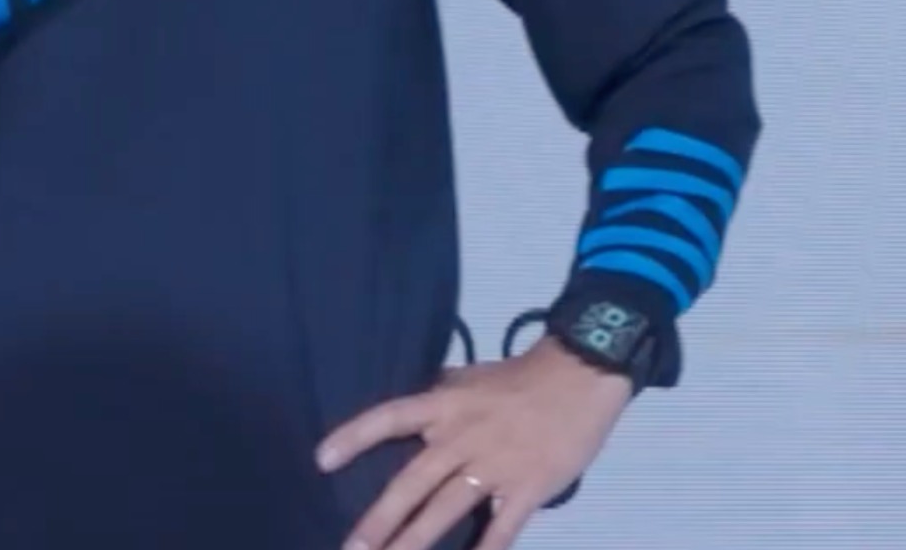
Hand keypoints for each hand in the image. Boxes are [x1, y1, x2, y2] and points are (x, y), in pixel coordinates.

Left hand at [316, 337, 634, 549]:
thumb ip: (446, 395)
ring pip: (445, 511)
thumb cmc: (526, 377)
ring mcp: (495, 464)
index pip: (393, 416)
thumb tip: (416, 407)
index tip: (321, 460)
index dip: (355, 436)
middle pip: (412, 482)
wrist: (583, 371)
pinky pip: (499, 530)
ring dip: (414, 545)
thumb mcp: (476, 377)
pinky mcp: (527, 488)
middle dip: (378, 521)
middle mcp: (464, 435)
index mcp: (449, 403)